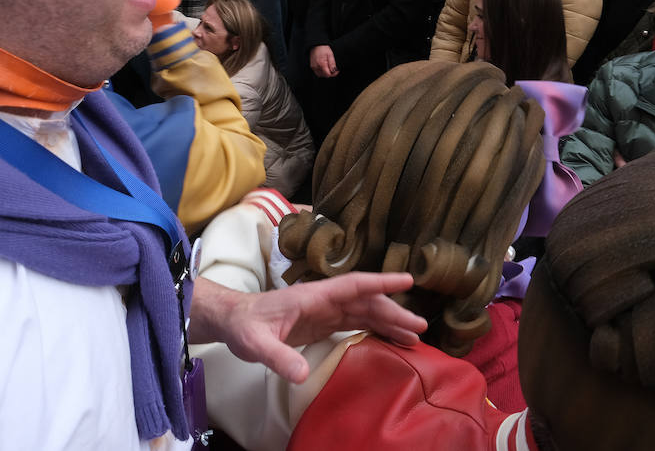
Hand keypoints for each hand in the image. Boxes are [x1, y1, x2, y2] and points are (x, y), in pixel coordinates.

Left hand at [187, 274, 425, 382]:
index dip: (381, 282)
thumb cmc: (245, 326)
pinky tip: (390, 338)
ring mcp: (325, 311)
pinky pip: (356, 322)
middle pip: (367, 301)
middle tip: (420, 327)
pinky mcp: (324, 322)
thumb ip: (278, 357)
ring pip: (364, 311)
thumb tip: (302, 375)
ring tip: (414, 336)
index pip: (354, 285)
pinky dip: (375, 328)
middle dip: (394, 312)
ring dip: (389, 321)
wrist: (234, 321)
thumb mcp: (257, 343)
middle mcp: (324, 300)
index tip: (407, 280)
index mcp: (314, 296)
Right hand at [310, 45, 337, 77]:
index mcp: (321, 64)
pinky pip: (317, 72)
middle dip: (330, 74)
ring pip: (321, 75)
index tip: (336, 71)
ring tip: (329, 68)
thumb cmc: (323, 48)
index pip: (328, 74)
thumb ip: (332, 63)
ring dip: (326, 74)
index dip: (334, 74)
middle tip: (333, 69)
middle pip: (324, 75)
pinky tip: (324, 68)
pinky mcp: (312, 66)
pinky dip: (321, 72)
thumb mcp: (330, 54)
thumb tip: (334, 70)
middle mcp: (316, 66)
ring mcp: (313, 67)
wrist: (316, 45)